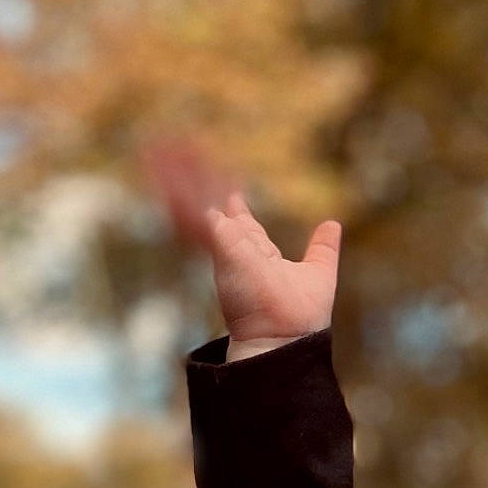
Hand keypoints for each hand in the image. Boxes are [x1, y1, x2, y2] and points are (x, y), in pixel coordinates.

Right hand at [141, 135, 340, 359]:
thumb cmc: (299, 316)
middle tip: (180, 155)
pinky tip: (159, 163)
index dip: (234, 206)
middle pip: (209, 204)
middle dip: (197, 180)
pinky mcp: (218, 243)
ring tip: (155, 147)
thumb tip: (332, 224)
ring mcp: (222, 246)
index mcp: (253, 253)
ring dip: (174, 173)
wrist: (282, 339)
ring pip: (191, 202)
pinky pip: (190, 208)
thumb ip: (322, 249)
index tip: (232, 190)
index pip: (238, 223)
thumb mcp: (319, 273)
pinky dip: (175, 185)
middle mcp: (233, 247)